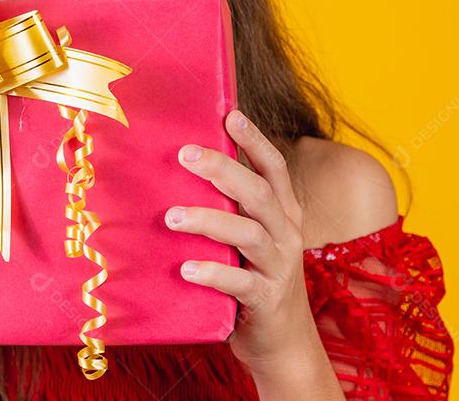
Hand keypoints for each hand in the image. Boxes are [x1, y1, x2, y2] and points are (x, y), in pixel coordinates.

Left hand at [165, 109, 321, 378]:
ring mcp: (279, 267)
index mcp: (284, 213)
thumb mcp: (250, 238)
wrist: (283, 343)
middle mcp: (286, 234)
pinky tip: (186, 269)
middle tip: (185, 154)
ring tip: (172, 216)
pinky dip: (214, 273)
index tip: (231, 115)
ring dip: (209, 221)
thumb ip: (230, 208)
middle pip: (259, 193)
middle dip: (223, 170)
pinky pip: (241, 283)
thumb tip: (182, 170)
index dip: (255, 140)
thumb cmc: (254, 279)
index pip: (274, 168)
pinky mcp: (267, 300)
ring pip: (249, 234)